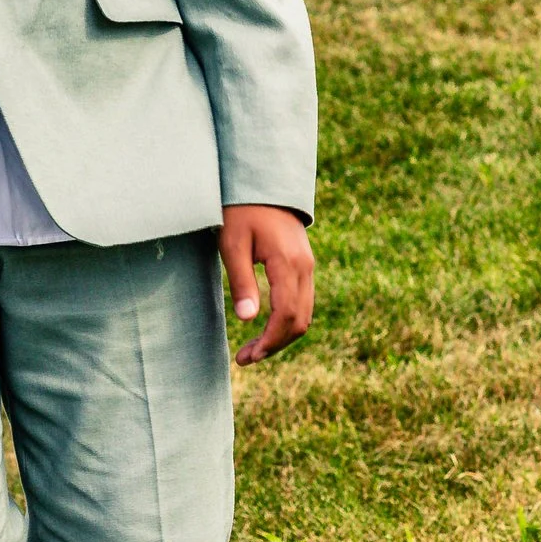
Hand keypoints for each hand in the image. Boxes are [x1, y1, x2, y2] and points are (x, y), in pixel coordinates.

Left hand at [218, 205, 313, 363]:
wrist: (263, 183)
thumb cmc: (241, 211)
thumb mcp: (233, 244)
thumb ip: (242, 282)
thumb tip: (247, 320)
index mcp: (288, 264)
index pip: (286, 316)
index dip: (268, 342)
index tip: (246, 357)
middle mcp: (305, 268)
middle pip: (300, 321)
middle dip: (275, 345)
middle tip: (246, 358)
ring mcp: (307, 266)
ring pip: (305, 314)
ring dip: (282, 336)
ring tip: (254, 348)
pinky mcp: (304, 265)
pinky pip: (303, 301)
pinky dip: (288, 321)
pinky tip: (267, 327)